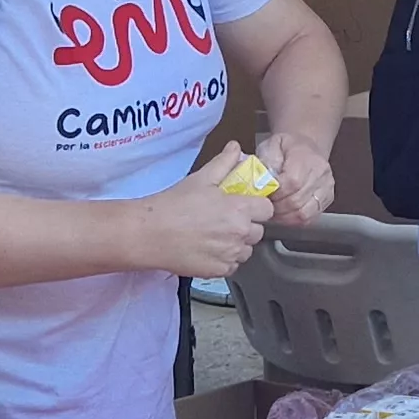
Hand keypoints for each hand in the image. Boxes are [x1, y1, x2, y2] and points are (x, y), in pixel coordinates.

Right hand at [144, 146, 280, 276]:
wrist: (150, 233)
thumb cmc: (174, 204)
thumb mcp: (201, 178)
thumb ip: (224, 163)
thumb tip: (236, 148)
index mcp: (240, 209)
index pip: (267, 210)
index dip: (257, 207)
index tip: (245, 206)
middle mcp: (240, 233)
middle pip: (259, 231)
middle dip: (247, 225)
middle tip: (226, 220)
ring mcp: (230, 255)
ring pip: (246, 250)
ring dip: (237, 244)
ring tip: (216, 236)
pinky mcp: (219, 271)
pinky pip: (232, 266)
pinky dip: (225, 260)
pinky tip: (209, 249)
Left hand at [255, 131, 336, 228]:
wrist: (307, 147)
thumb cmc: (288, 147)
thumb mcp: (273, 144)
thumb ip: (267, 160)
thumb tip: (263, 179)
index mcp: (306, 157)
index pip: (292, 182)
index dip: (276, 194)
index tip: (264, 194)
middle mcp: (320, 173)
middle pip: (297, 200)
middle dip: (277, 207)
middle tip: (265, 205)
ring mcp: (326, 188)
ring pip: (304, 213)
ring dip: (284, 217)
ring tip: (274, 211)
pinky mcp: (327, 199)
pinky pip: (311, 218)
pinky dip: (294, 221)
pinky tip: (284, 215)